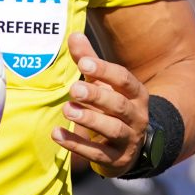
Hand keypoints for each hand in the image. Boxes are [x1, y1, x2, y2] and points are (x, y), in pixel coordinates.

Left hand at [51, 32, 148, 176]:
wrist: (130, 146)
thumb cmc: (112, 106)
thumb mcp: (104, 84)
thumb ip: (89, 61)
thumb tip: (73, 35)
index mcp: (136, 93)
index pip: (124, 79)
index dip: (105, 70)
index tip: (84, 63)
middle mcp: (137, 116)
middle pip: (119, 105)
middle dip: (97, 96)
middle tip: (73, 89)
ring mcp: (129, 140)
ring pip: (112, 129)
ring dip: (89, 120)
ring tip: (67, 109)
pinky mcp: (117, 160)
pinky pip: (97, 153)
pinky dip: (76, 144)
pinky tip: (57, 134)